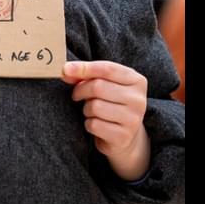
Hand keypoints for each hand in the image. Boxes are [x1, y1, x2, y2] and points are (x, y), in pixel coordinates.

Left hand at [62, 60, 150, 179]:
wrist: (124, 135)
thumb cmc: (110, 103)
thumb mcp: (103, 84)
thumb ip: (86, 75)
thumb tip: (66, 71)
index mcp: (136, 81)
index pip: (107, 69)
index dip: (84, 68)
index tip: (66, 69)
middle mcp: (138, 99)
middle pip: (98, 87)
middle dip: (81, 90)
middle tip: (77, 95)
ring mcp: (133, 119)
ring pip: (95, 106)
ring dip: (86, 109)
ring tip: (92, 111)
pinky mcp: (123, 136)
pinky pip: (94, 124)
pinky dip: (89, 124)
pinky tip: (97, 124)